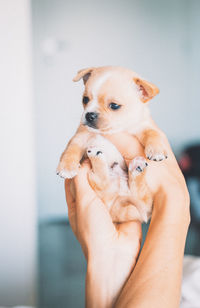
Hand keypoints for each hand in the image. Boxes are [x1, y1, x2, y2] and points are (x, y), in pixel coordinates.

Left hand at [65, 161, 141, 307]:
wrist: (116, 255)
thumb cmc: (93, 232)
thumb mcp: (82, 202)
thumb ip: (81, 181)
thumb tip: (82, 163)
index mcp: (78, 204)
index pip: (75, 180)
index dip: (79, 165)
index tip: (85, 149)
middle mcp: (94, 203)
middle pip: (95, 179)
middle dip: (100, 166)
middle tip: (106, 148)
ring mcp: (111, 205)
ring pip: (112, 183)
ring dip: (116, 172)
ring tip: (120, 153)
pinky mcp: (126, 208)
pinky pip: (128, 191)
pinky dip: (129, 181)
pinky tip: (132, 167)